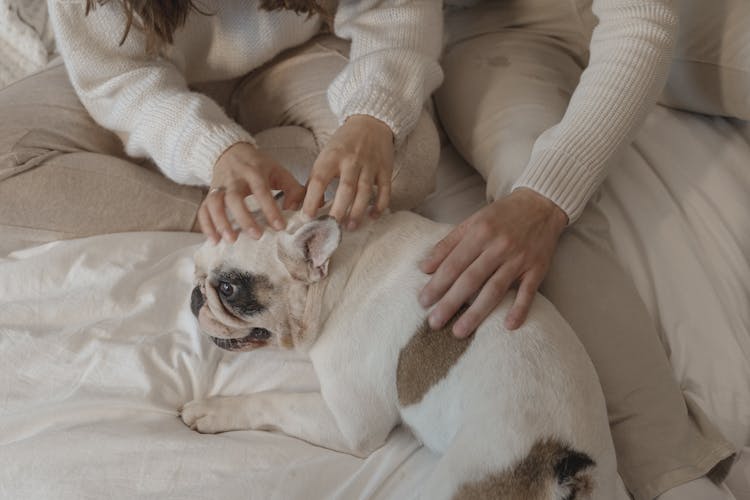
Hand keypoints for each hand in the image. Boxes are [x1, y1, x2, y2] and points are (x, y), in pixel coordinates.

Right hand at [198, 142, 304, 243]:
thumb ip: (294, 190)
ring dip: (221, 222)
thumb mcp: (279, 171)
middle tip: (257, 236)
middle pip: (234, 197)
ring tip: (231, 240)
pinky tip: (215, 241)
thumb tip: (298, 211)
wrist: (230, 151)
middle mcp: (233, 178)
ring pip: (214, 203)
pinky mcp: (209, 193)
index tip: (280, 227)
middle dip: (244, 218)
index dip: (270, 208)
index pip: (261, 190)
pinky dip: (206, 225)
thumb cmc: (259, 166)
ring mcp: (219, 186)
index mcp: (254, 171)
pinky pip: (203, 209)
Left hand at [302, 115, 393, 228]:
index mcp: (332, 156)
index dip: (312, 200)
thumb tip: (300, 206)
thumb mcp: (325, 156)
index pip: (319, 180)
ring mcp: (370, 165)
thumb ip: (314, 182)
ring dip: (358, 211)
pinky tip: (373, 216)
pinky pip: (384, 190)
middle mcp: (351, 161)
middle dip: (338, 210)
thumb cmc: (343, 144)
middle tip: (332, 227)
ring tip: (350, 227)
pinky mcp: (385, 169)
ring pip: (365, 191)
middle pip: (346, 188)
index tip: (307, 218)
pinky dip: (380, 205)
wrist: (370, 122)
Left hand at [418, 188, 567, 336]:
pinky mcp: (537, 268)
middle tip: (434, 322)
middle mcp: (499, 247)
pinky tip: (509, 326)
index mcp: (480, 233)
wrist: (541, 204)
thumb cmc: (501, 216)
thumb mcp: (472, 222)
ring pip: (495, 289)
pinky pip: (528, 292)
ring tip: (459, 331)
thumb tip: (424, 267)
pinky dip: (520, 309)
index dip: (437, 284)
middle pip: (471, 280)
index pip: (454, 263)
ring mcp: (519, 259)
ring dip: (476, 313)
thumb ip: (447, 245)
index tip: (423, 302)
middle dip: (450, 303)